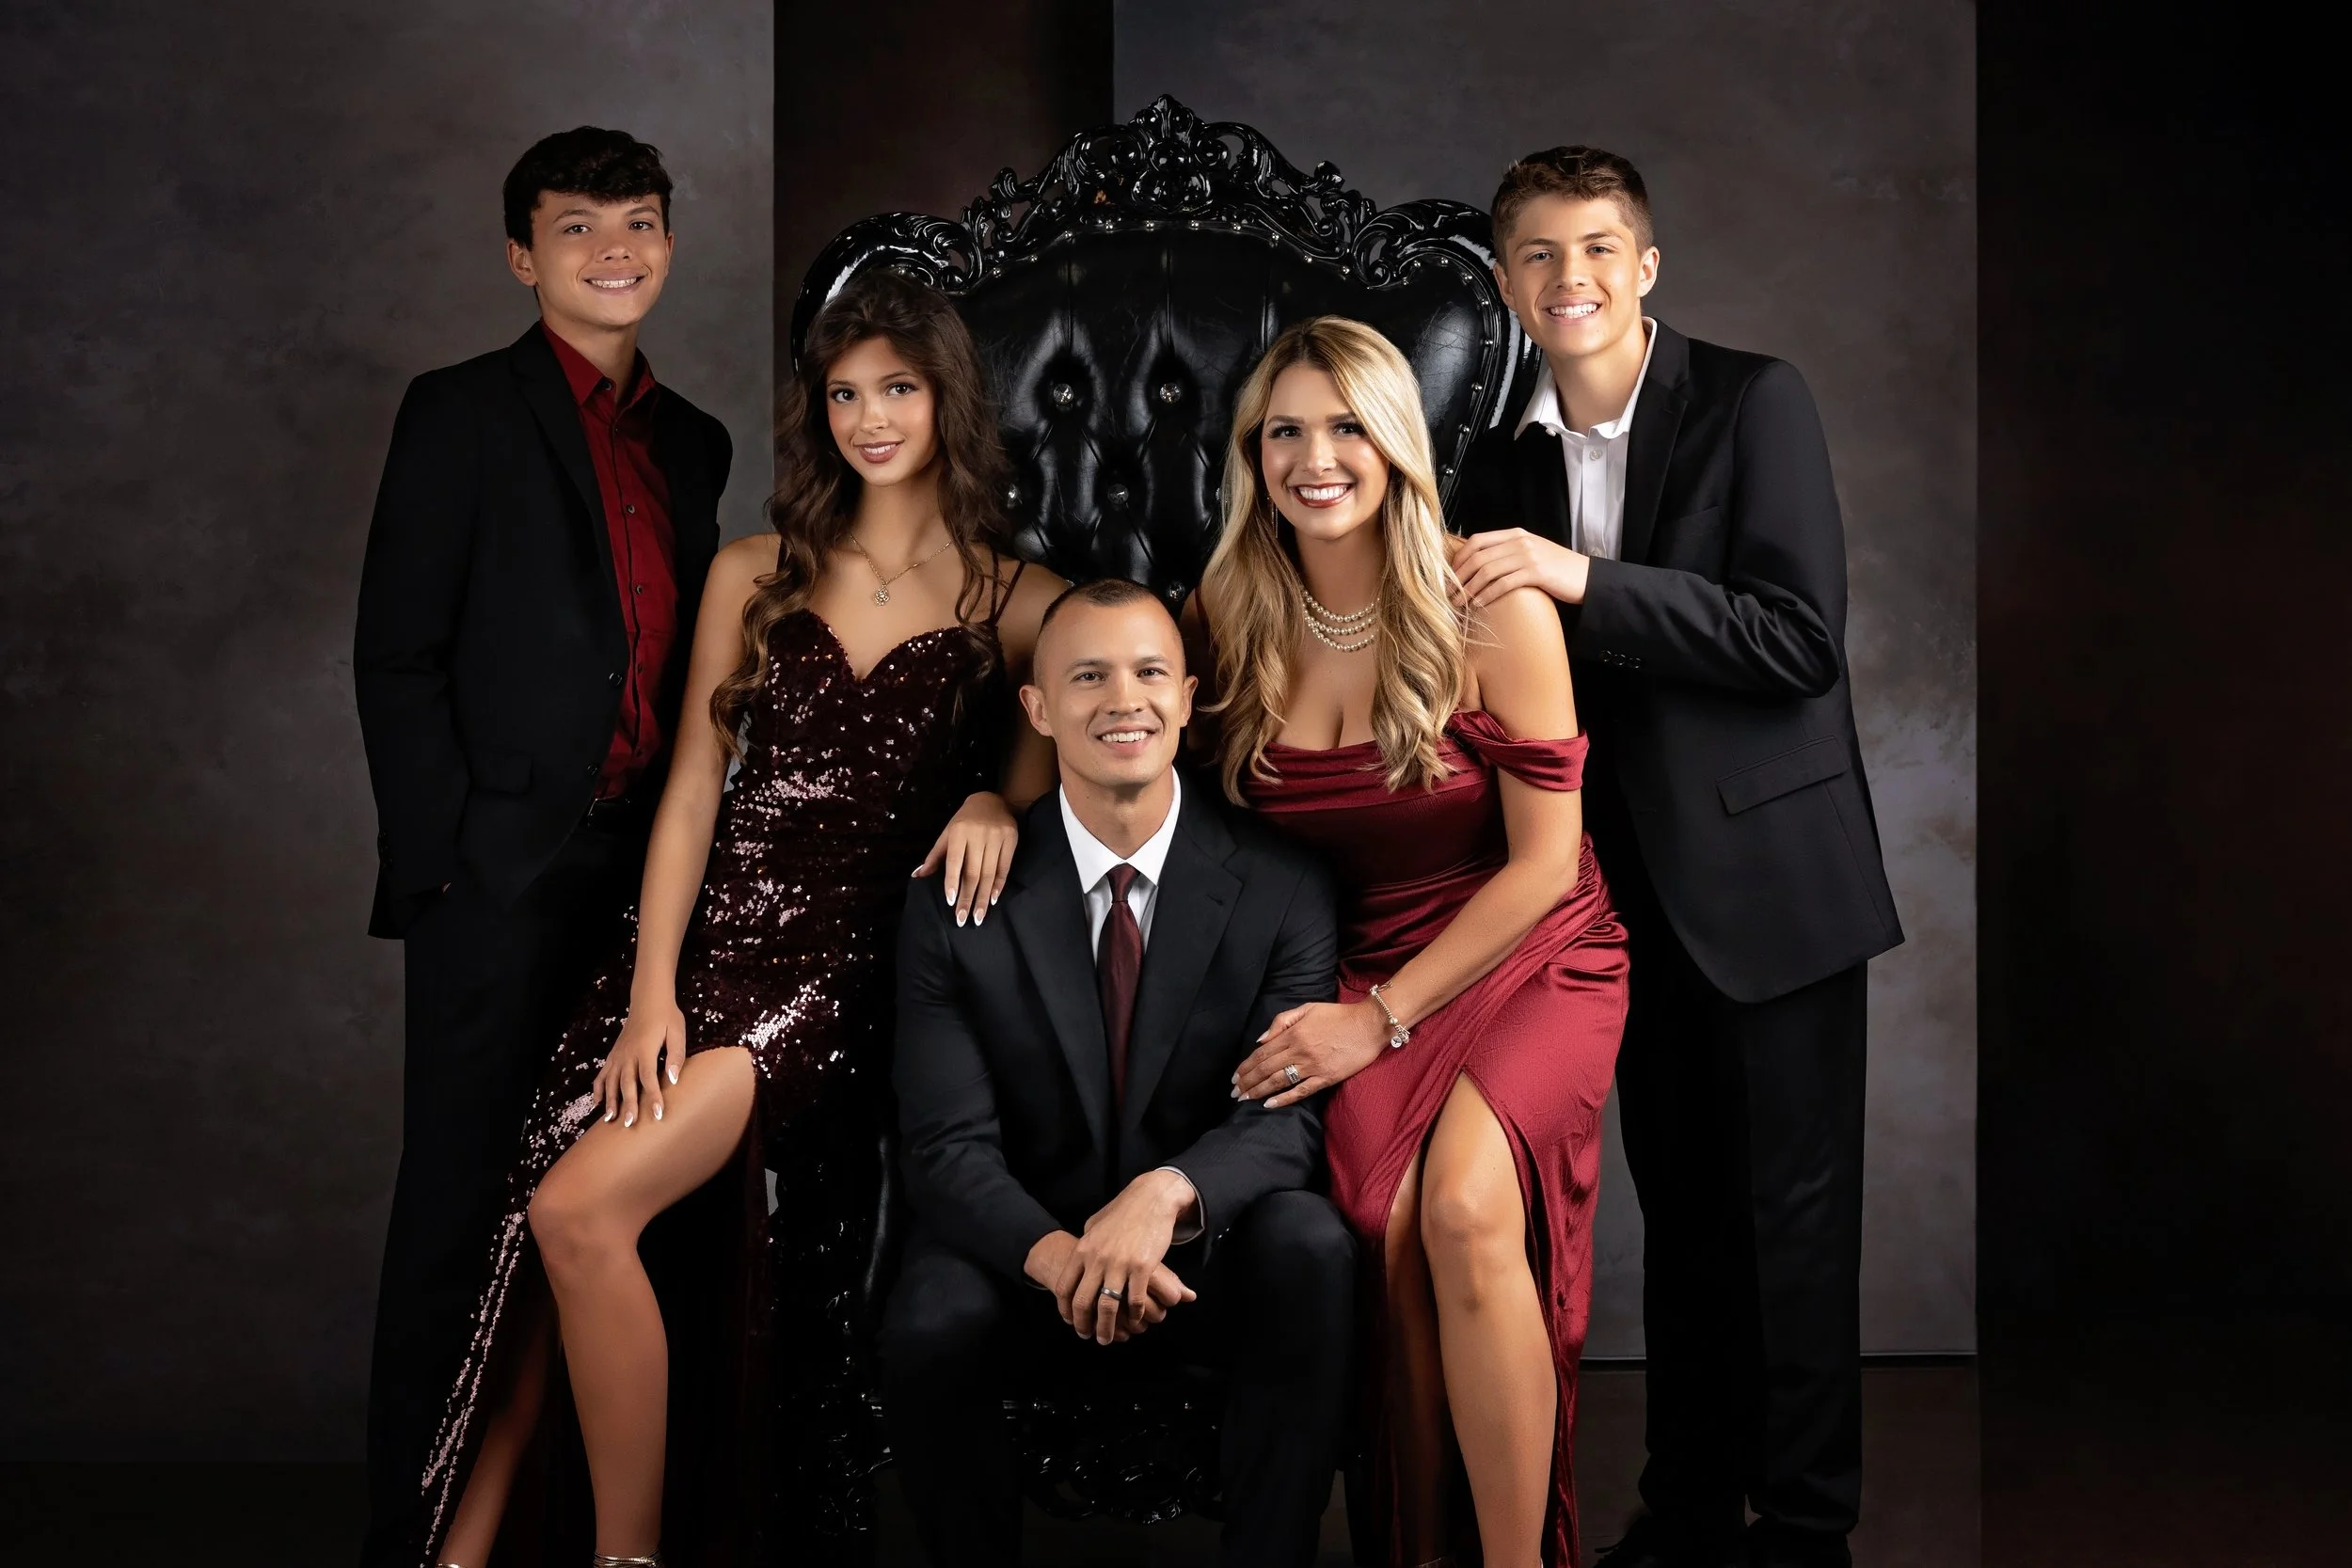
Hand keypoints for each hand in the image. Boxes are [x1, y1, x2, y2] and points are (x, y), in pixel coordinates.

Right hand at [592, 994, 687, 1127]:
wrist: (648, 1000)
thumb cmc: (667, 1017)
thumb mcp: (677, 1033)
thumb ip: (676, 1055)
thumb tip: (673, 1079)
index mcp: (645, 1050)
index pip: (649, 1078)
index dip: (653, 1097)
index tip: (657, 1114)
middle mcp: (628, 1054)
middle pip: (627, 1083)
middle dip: (628, 1105)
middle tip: (629, 1124)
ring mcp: (618, 1055)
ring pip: (611, 1081)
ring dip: (610, 1101)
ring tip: (610, 1119)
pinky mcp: (613, 1054)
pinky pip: (602, 1074)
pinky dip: (598, 1088)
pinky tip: (597, 1103)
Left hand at [912, 791, 1018, 925]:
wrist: (991, 801)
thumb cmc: (964, 821)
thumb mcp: (947, 834)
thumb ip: (935, 856)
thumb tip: (918, 876)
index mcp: (959, 832)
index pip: (955, 861)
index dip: (952, 882)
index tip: (951, 902)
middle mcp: (979, 834)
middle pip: (973, 872)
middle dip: (968, 897)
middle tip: (963, 919)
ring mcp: (997, 837)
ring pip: (989, 873)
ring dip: (983, 897)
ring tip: (978, 917)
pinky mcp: (1012, 840)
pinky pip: (1004, 868)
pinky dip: (998, 885)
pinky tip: (992, 900)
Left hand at [1062, 1171, 1196, 1344]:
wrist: (1152, 1197)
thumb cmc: (1124, 1211)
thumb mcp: (1096, 1223)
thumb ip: (1086, 1243)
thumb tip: (1077, 1253)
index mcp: (1083, 1249)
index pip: (1065, 1287)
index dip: (1065, 1309)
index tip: (1070, 1321)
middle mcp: (1097, 1258)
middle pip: (1083, 1302)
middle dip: (1083, 1325)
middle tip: (1088, 1336)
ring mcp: (1119, 1263)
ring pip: (1107, 1307)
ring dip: (1106, 1328)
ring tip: (1108, 1338)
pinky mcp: (1142, 1267)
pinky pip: (1134, 1300)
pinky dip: (1133, 1315)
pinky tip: (1135, 1319)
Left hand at [1233, 1000, 1387, 1107]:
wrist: (1369, 1024)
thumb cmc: (1338, 1015)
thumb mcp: (1307, 1008)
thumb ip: (1282, 1021)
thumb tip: (1261, 1039)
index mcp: (1293, 1034)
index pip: (1261, 1053)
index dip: (1246, 1066)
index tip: (1235, 1077)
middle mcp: (1299, 1051)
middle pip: (1265, 1069)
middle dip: (1247, 1082)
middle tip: (1234, 1092)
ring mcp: (1312, 1066)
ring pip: (1278, 1081)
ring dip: (1259, 1091)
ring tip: (1245, 1099)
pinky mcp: (1326, 1077)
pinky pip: (1301, 1091)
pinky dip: (1284, 1099)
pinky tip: (1269, 1105)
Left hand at [1448, 528, 1589, 606]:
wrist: (1586, 576)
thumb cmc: (1556, 569)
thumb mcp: (1530, 552)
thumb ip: (1507, 553)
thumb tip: (1477, 565)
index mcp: (1515, 534)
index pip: (1477, 540)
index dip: (1459, 558)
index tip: (1449, 575)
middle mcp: (1519, 541)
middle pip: (1478, 556)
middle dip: (1459, 576)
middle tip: (1447, 593)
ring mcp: (1528, 556)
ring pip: (1487, 571)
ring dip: (1469, 589)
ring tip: (1458, 603)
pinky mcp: (1536, 573)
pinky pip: (1503, 583)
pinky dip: (1487, 595)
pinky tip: (1478, 604)